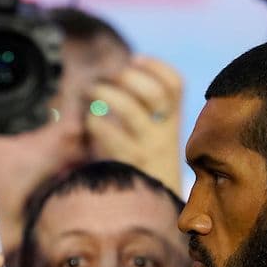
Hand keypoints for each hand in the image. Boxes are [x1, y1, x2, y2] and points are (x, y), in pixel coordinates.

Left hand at [86, 55, 183, 192]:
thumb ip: (144, 110)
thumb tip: (114, 76)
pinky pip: (108, 133)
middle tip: (106, 77)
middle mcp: (165, 133)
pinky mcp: (127, 164)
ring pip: (130, 110)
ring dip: (104, 94)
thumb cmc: (146, 166)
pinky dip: (94, 121)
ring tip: (91, 92)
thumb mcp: (156, 137)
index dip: (156, 66)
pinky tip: (90, 122)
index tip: (134, 58)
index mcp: (173, 121)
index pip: (176, 84)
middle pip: (154, 92)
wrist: (154, 208)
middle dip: (126, 76)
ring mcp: (147, 148)